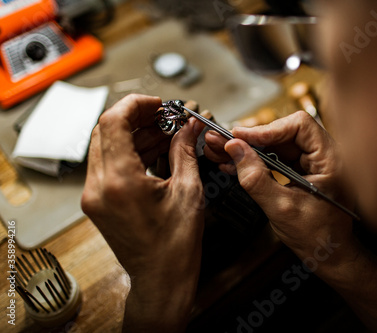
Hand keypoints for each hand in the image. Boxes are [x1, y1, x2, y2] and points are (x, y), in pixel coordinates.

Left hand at [81, 94, 204, 330]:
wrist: (161, 279)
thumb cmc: (174, 246)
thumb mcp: (188, 191)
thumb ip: (185, 150)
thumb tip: (189, 125)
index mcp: (119, 182)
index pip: (114, 122)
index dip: (137, 105)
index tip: (159, 104)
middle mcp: (98, 187)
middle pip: (107, 130)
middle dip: (137, 117)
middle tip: (166, 116)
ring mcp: (94, 195)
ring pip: (107, 145)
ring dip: (135, 133)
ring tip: (166, 131)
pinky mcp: (98, 201)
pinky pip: (109, 163)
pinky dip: (130, 151)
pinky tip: (155, 148)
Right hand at [205, 111, 359, 269]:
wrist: (330, 256)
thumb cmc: (319, 237)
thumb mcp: (282, 208)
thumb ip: (256, 178)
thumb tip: (235, 150)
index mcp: (331, 160)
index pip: (299, 126)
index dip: (268, 129)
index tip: (241, 137)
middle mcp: (324, 156)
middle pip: (284, 133)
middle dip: (251, 138)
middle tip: (223, 141)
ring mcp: (312, 164)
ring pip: (276, 145)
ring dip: (249, 149)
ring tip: (222, 152)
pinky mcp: (301, 172)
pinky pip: (276, 159)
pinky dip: (255, 162)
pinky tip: (234, 164)